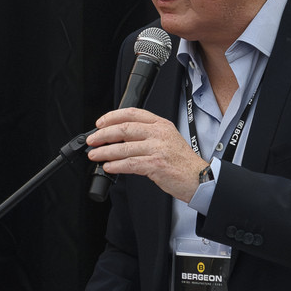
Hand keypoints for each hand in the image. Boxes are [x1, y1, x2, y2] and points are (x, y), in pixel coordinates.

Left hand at [86, 107, 205, 202]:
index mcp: (161, 124)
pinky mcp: (156, 164)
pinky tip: (108, 167)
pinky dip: (116, 165)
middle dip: (103, 135)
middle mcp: (159, 133)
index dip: (112, 117)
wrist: (198, 177)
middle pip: (124, 129)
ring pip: (124, 147)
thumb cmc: (181, 161)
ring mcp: (158, 148)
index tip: (99, 124)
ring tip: (95, 155)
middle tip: (92, 140)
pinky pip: (130, 164)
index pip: (132, 113)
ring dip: (105, 152)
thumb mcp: (166, 139)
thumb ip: (145, 135)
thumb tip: (118, 138)